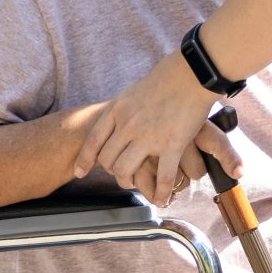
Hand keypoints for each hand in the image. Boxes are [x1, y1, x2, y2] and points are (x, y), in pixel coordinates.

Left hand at [74, 54, 241, 204]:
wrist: (192, 74)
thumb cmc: (167, 78)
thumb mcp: (134, 91)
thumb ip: (124, 109)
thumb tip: (119, 121)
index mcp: (117, 111)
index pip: (93, 141)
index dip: (84, 160)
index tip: (79, 172)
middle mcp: (127, 125)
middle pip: (108, 160)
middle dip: (114, 173)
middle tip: (124, 177)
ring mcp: (148, 136)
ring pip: (126, 170)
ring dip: (131, 182)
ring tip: (140, 186)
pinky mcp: (171, 144)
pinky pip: (162, 175)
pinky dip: (160, 191)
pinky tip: (162, 198)